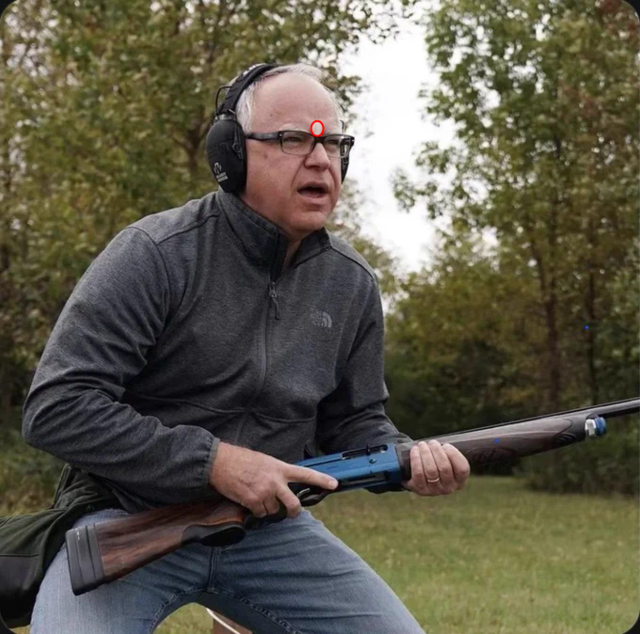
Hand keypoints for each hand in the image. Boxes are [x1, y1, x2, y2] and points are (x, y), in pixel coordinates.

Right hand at [210, 442, 337, 518]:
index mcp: (280, 468)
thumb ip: (277, 473)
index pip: (305, 474)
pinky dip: (256, 511)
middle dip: (294, 512)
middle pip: (294, 504)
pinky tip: (249, 502)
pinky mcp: (252, 501)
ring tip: (258, 498)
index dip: (321, 480)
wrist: (221, 462)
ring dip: (268, 509)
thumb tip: (282, 486)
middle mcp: (275, 481)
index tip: (334, 484)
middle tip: (291, 512)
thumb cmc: (242, 460)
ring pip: (274, 511)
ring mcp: (264, 492)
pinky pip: (260, 514)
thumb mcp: (265, 461)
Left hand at [402, 440, 469, 495]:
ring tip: (422, 445)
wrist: (417, 476)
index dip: (454, 454)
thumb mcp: (447, 459)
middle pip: (444, 467)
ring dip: (426, 453)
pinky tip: (415, 450)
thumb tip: (445, 446)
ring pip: (431, 470)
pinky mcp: (421, 490)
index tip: (446, 445)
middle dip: (437, 451)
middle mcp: (449, 488)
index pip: (462, 469)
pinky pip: (418, 473)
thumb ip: (449, 453)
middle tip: (432, 443)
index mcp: (459, 480)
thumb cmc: (436, 462)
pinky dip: (416, 459)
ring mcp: (435, 491)